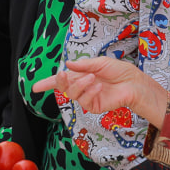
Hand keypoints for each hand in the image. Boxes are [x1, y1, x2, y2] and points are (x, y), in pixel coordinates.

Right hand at [33, 56, 168, 125]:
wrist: (134, 83)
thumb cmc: (120, 71)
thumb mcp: (100, 63)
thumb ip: (83, 65)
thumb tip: (67, 64)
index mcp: (82, 76)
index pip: (62, 80)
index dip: (47, 83)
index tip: (35, 87)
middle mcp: (82, 87)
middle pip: (62, 87)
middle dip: (60, 81)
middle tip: (63, 74)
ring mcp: (88, 97)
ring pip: (72, 94)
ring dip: (80, 84)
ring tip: (93, 78)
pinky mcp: (94, 106)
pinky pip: (84, 100)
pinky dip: (90, 91)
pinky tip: (99, 86)